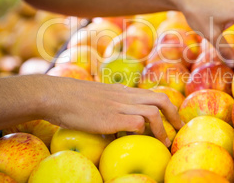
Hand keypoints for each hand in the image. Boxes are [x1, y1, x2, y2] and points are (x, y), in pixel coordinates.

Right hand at [41, 75, 182, 146]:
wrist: (56, 95)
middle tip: (178, 128)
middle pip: (161, 98)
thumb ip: (112, 103)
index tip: (172, 118)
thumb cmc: (72, 98)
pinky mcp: (110, 118)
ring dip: (162, 128)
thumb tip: (120, 118)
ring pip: (153, 112)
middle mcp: (125, 96)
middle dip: (174, 114)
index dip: (167, 106)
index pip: (153, 93)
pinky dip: (142, 132)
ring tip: (164, 142)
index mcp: (123, 91)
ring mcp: (119, 106)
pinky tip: (138, 141)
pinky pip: (136, 123)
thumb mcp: (98, 96)